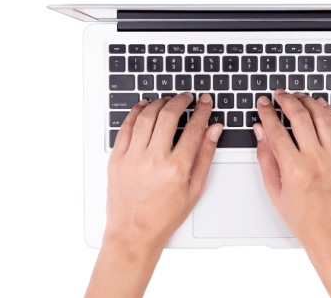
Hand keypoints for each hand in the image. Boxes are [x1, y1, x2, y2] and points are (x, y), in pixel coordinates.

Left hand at [105, 92, 222, 247]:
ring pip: (146, 116)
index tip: (205, 101)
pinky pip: (126, 127)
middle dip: (181, 100)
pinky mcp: (117, 159)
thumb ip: (205, 155)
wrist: (134, 233)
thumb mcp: (195, 188)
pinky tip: (144, 106)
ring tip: (168, 100)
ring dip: (159, 103)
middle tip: (187, 97)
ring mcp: (132, 158)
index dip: (202, 110)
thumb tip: (213, 130)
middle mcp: (154, 160)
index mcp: (177, 169)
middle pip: (168, 115)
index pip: (193, 128)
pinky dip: (136, 112)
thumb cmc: (165, 215)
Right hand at [254, 89, 330, 297]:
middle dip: (286, 100)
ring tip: (298, 96)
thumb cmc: (304, 219)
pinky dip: (328, 113)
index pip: (276, 130)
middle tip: (279, 94)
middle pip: (300, 117)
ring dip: (308, 101)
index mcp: (295, 170)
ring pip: (322, 117)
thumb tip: (261, 131)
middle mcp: (317, 161)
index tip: (263, 104)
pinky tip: (320, 106)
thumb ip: (266, 157)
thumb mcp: (275, 191)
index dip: (267, 112)